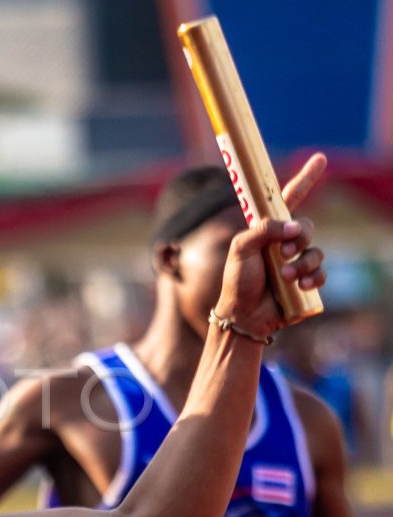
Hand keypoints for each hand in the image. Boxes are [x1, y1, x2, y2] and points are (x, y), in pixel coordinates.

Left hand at [215, 153, 326, 338]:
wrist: (243, 315)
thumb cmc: (237, 280)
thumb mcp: (241, 248)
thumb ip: (263, 231)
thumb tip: (293, 228)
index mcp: (268, 229)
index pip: (288, 199)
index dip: (304, 179)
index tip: (319, 159)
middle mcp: (284, 242)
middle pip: (307, 226)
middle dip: (298, 238)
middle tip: (282, 252)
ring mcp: (296, 261)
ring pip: (315, 251)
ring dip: (302, 263)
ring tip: (284, 277)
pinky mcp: (306, 281)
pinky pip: (321, 273)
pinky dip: (312, 278)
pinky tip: (299, 286)